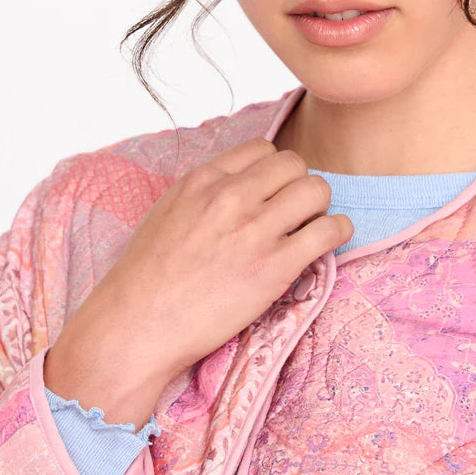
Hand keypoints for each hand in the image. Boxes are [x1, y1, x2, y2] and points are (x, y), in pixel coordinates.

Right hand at [43, 138, 352, 424]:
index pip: (262, 149)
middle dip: (299, 186)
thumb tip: (242, 187)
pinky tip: (328, 242)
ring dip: (320, 207)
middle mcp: (231, 197)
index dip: (274, 170)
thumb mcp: (168, 212)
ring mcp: (255, 230)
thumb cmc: (146, 277)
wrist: (137, 325)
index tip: (273, 192)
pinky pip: (329, 231)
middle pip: (294, 165)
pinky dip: (337, 232)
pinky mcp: (275, 267)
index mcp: (203, 180)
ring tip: (310, 228)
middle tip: (295, 213)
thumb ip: (205, 193)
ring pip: (317, 190)